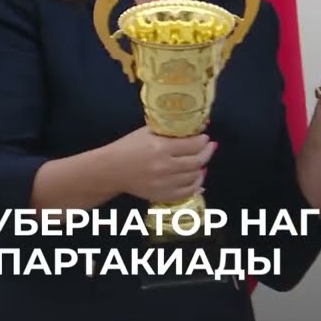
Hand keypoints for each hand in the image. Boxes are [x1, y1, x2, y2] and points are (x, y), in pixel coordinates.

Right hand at [100, 126, 214, 203]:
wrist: (110, 170)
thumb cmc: (128, 147)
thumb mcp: (147, 132)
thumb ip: (170, 128)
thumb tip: (197, 124)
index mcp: (160, 147)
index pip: (192, 145)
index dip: (202, 140)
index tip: (205, 137)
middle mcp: (164, 166)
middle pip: (197, 161)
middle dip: (207, 152)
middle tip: (210, 146)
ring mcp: (164, 183)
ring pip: (195, 176)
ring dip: (202, 167)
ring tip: (203, 161)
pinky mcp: (162, 195)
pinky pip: (187, 192)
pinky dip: (197, 185)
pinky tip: (198, 177)